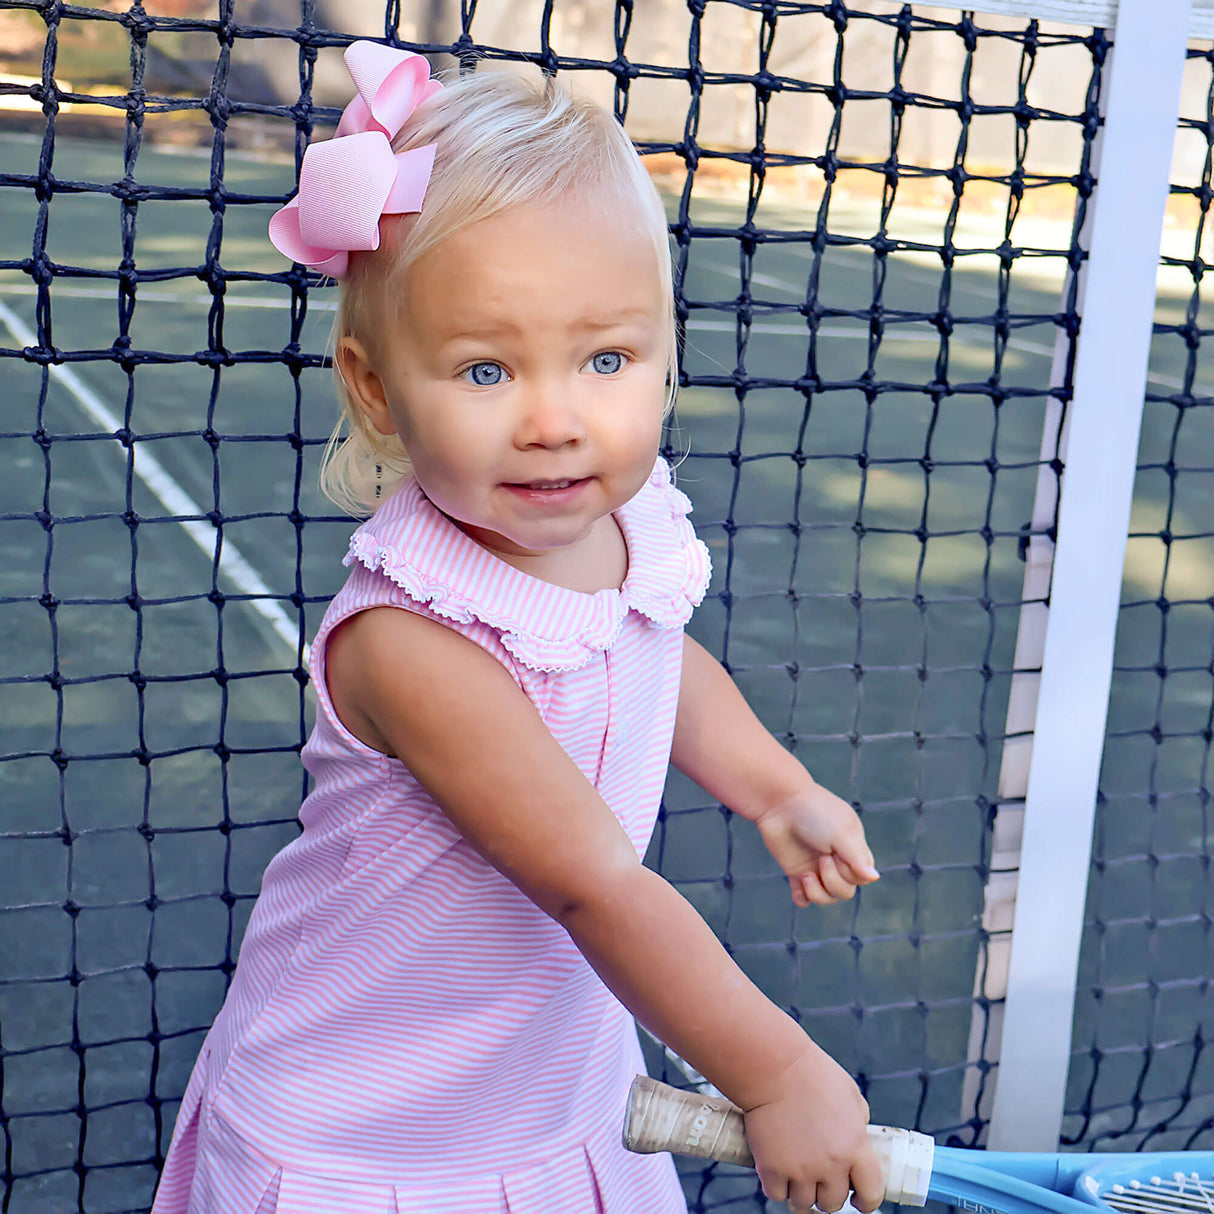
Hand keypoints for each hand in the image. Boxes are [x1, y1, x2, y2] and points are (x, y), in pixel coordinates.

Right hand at [743, 1046, 884, 1213]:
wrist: (774, 1066)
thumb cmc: (811, 1073)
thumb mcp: (851, 1094)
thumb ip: (858, 1122)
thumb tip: (857, 1136)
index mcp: (855, 1145)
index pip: (872, 1193)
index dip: (866, 1201)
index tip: (858, 1200)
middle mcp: (830, 1163)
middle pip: (833, 1203)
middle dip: (827, 1192)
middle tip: (818, 1177)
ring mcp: (799, 1168)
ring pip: (803, 1203)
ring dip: (800, 1191)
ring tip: (796, 1172)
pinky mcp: (771, 1167)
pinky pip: (776, 1194)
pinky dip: (776, 1186)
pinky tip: (777, 1169)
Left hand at [753, 780, 878, 907]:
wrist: (779, 803)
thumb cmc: (814, 812)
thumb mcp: (841, 832)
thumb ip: (858, 858)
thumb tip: (875, 878)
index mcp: (852, 848)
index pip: (862, 878)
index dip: (852, 874)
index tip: (838, 855)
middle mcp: (836, 861)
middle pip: (845, 892)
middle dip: (834, 881)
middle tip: (822, 859)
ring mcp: (816, 868)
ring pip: (826, 898)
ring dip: (817, 893)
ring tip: (806, 876)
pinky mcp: (796, 872)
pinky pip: (803, 898)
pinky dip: (802, 898)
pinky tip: (798, 885)